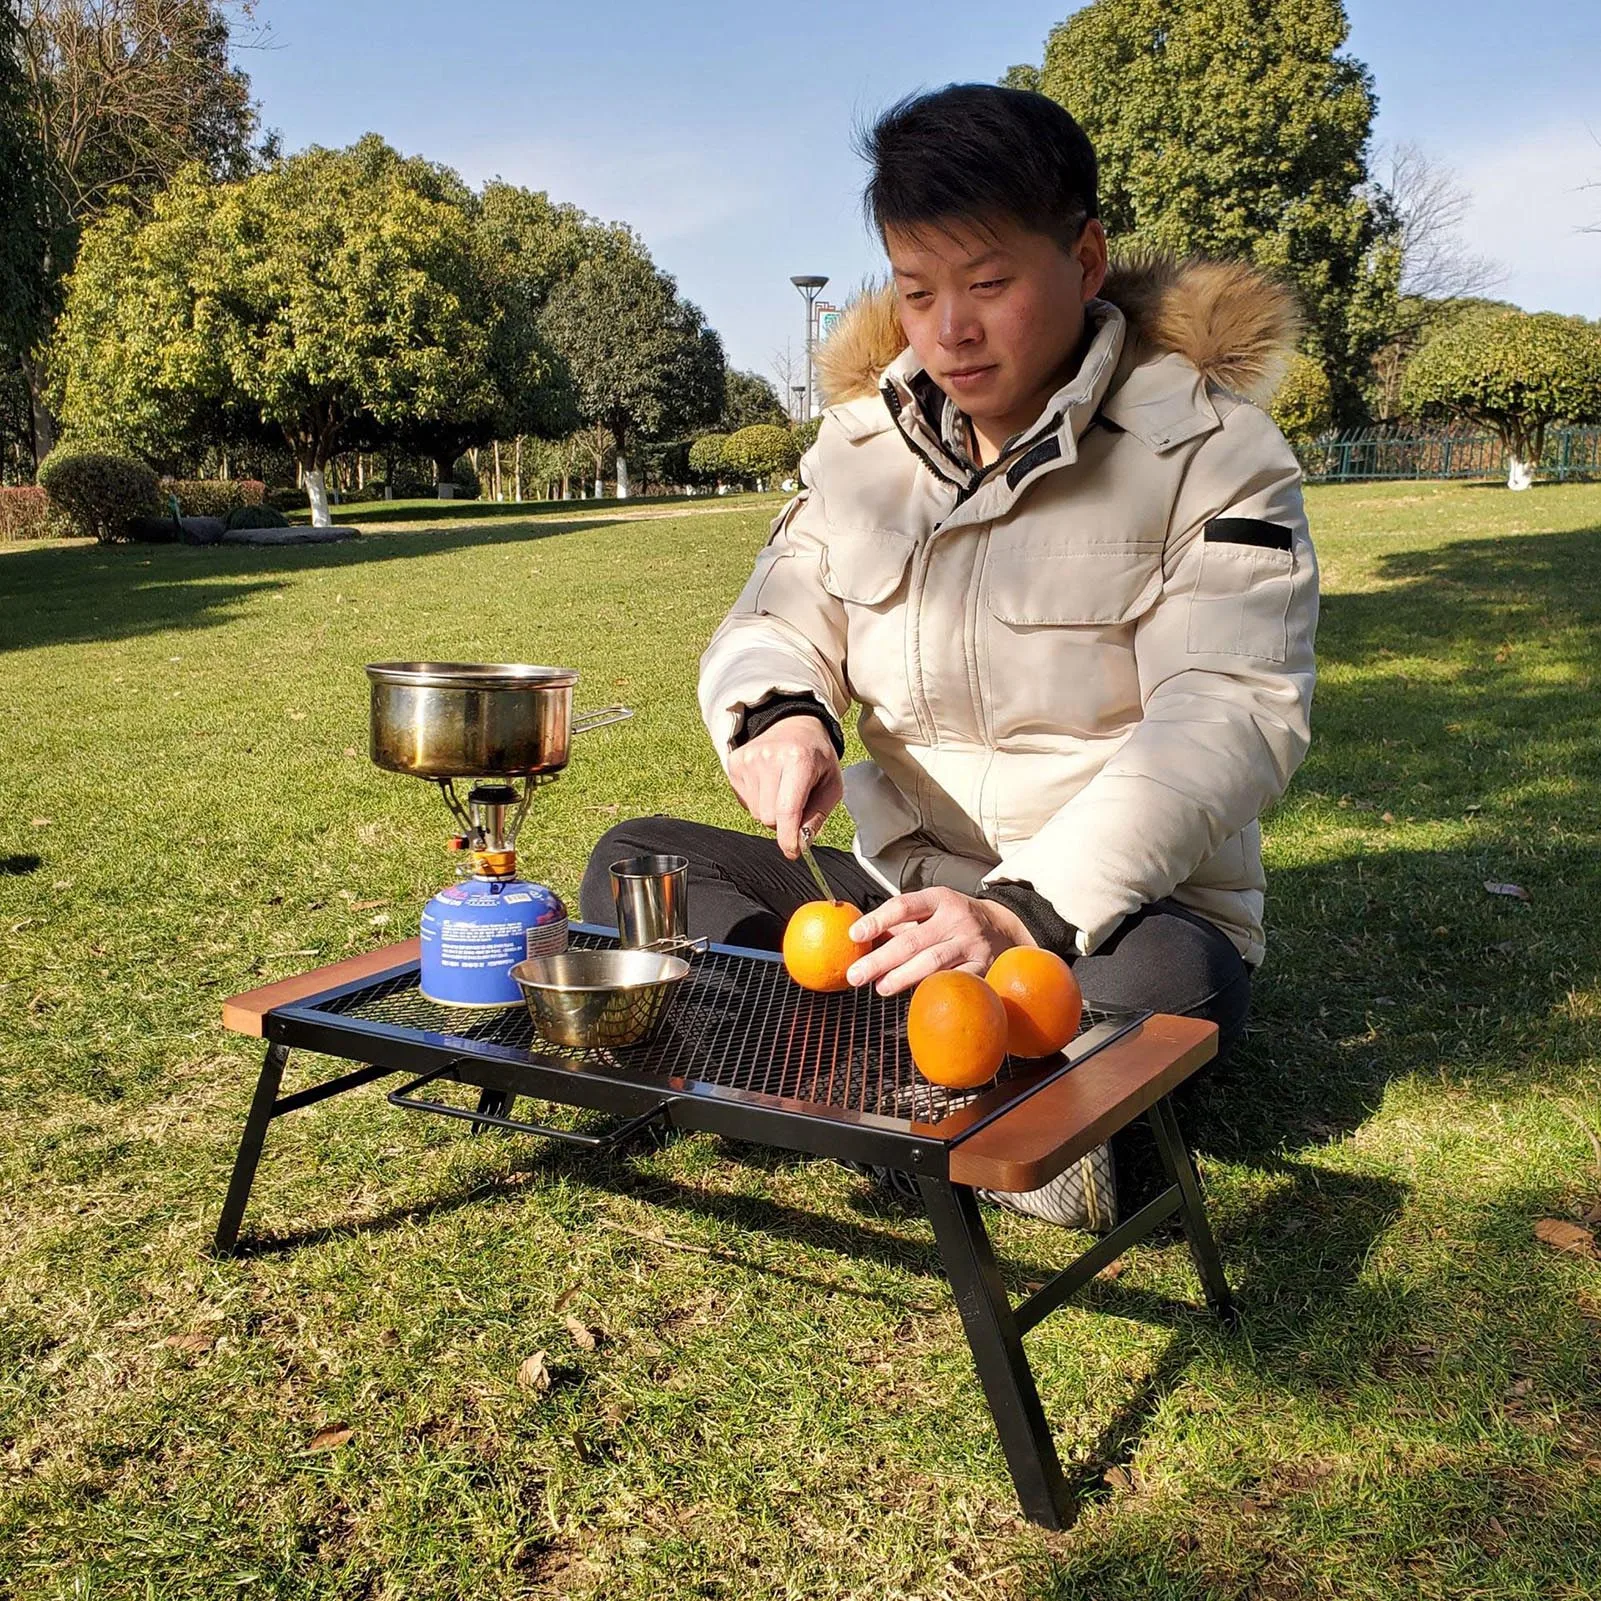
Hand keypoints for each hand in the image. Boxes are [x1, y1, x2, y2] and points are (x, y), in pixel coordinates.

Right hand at [726, 716, 843, 858]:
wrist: (794, 724)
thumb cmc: (817, 757)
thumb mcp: (831, 785)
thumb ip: (818, 816)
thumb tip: (801, 844)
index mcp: (798, 759)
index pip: (787, 810)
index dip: (788, 838)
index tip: (793, 852)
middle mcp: (768, 757)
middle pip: (768, 818)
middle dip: (783, 821)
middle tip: (796, 804)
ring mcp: (748, 759)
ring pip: (755, 813)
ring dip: (770, 811)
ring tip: (782, 788)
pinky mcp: (734, 763)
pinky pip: (744, 802)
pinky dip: (758, 801)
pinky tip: (769, 782)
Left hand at [844, 888, 1034, 996]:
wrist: (1003, 928)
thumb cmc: (954, 921)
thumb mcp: (931, 911)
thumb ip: (899, 925)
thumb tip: (860, 941)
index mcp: (938, 899)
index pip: (903, 906)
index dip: (877, 920)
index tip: (855, 935)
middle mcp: (956, 919)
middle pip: (912, 940)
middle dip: (880, 960)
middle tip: (856, 975)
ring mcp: (971, 943)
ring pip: (932, 962)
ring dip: (902, 977)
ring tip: (880, 987)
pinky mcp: (982, 967)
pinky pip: (954, 980)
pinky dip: (933, 989)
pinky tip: (916, 997)